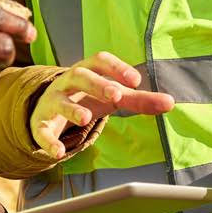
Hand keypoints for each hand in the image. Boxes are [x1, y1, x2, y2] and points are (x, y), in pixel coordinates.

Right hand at [30, 52, 174, 158]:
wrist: (49, 108)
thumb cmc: (88, 97)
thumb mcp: (113, 96)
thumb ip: (140, 99)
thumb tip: (171, 102)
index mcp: (88, 70)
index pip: (100, 60)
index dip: (117, 68)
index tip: (135, 80)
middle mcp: (68, 82)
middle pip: (79, 76)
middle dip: (96, 84)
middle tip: (115, 95)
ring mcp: (52, 101)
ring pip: (59, 101)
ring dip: (72, 109)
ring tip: (85, 119)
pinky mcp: (40, 124)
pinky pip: (42, 131)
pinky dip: (49, 141)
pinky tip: (58, 152)